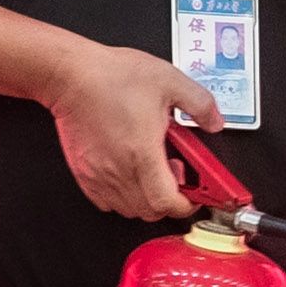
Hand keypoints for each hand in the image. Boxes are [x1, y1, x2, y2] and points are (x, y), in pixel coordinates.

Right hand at [52, 44, 227, 220]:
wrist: (72, 75)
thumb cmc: (112, 76)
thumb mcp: (169, 81)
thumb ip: (199, 103)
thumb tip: (214, 121)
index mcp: (143, 153)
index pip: (167, 202)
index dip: (187, 203)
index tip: (195, 192)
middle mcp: (119, 170)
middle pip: (150, 211)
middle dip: (169, 200)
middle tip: (174, 173)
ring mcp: (99, 175)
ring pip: (129, 210)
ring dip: (147, 199)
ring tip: (152, 171)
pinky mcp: (84, 173)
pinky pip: (106, 202)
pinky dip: (122, 197)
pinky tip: (129, 172)